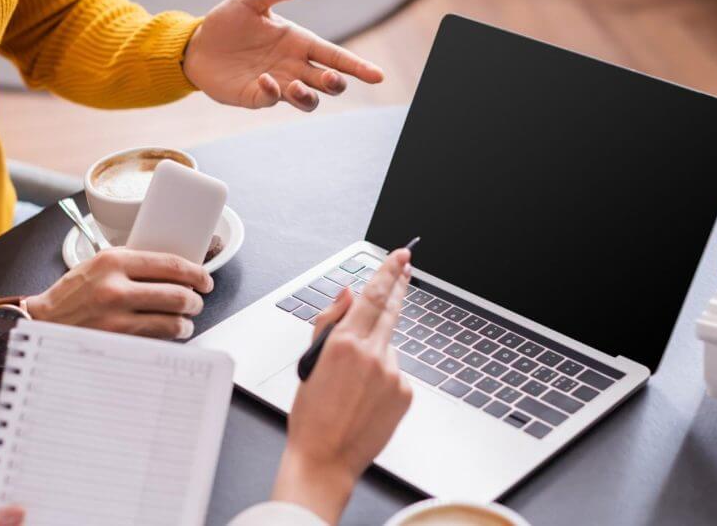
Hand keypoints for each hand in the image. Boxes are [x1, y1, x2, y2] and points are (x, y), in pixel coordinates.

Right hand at [26, 248, 212, 338]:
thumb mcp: (100, 264)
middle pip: (178, 294)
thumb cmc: (73, 293)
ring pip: (173, 320)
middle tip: (196, 302)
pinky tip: (169, 332)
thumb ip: (133, 263)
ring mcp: (116, 317)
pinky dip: (170, 336)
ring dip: (186, 322)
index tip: (205, 279)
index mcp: (114, 261)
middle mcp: (116, 288)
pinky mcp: (116, 340)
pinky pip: (158, 339)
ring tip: (184, 320)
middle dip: (195, 301)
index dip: (196, 273)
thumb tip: (175, 269)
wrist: (41, 322)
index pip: (171, 264)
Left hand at [183, 0, 383, 111]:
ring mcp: (278, 84)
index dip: (358, 67)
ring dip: (308, 96)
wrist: (197, 44)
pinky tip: (264, 79)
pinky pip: (273, 101)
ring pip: (308, 100)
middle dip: (335, 83)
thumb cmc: (229, 21)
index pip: (335, 56)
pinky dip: (273, 93)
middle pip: (328, 82)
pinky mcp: (257, 97)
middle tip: (330, 78)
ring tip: (297, 88)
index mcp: (299, 42)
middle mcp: (294, 66)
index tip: (378, 76)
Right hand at [271, 249, 412, 523]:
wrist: (325, 459)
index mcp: (345, 343)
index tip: (400, 255)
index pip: (372, 296)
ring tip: (353, 382)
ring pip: (388, 347)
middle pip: (391, 310)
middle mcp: (373, 354)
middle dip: (399, 286)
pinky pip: (395, 373)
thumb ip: (331, 321)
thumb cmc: (310, 414)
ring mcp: (392, 375)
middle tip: (406, 267)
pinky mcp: (405, 394)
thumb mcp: (310, 361)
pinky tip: (365, 397)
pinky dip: (383, 377)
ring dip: (376, 350)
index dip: (389, 271)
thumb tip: (349, 294)